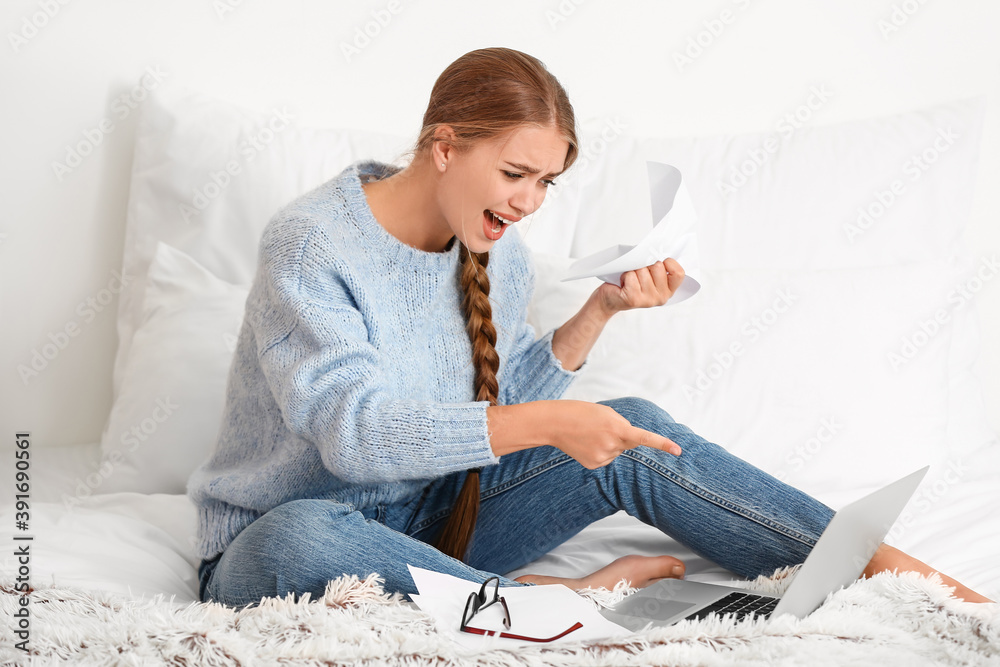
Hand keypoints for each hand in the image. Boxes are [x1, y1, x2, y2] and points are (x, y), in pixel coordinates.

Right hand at [547, 400, 681, 468]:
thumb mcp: (606, 412)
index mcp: (617, 427)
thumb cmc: (580, 412)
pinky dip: (599, 451)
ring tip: (589, 433)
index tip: (678, 451)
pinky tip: (586, 444)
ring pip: (616, 451)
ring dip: (608, 443)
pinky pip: (606, 458)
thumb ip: (622, 426)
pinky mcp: (594, 464)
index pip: (644, 438)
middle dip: (620, 435)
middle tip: (599, 426)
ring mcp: (603, 457)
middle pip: (628, 443)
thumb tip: (628, 444)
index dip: (663, 444)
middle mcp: (612, 444)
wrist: (554, 423)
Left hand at [596, 258, 684, 315]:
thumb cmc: (631, 282)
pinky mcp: (634, 299)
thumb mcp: (649, 274)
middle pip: (658, 267)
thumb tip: (657, 247)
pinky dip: (625, 275)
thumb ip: (658, 264)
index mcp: (668, 290)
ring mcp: (648, 300)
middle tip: (640, 273)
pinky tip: (624, 284)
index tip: (659, 262)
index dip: (669, 263)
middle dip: (646, 265)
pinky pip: (631, 275)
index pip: (678, 273)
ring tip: (631, 279)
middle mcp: (661, 297)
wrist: (611, 298)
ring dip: (633, 270)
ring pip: (643, 270)